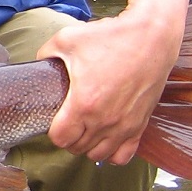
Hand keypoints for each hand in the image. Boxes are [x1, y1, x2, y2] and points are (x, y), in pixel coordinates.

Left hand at [38, 0, 189, 164]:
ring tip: (85, 130)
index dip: (53, 131)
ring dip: (88, 146)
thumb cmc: (112, 37)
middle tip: (69, 121)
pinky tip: (106, 138)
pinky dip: (113, 152)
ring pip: (99, 155)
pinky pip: (124, 155)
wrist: (153, 35)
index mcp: (84, 104)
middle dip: (69, 138)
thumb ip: (45, 54)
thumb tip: (38, 64)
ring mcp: (125, 125)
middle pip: (77, 148)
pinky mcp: (141, 123)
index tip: (55, 119)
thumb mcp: (67, 39)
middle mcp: (105, 120)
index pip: (60, 138)